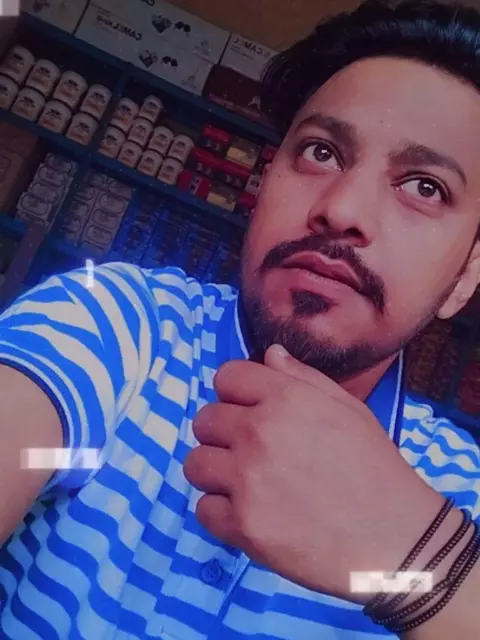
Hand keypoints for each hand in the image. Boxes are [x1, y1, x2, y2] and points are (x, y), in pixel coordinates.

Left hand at [184, 345, 443, 600]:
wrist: (395, 539)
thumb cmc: (376, 468)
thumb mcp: (349, 409)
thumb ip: (304, 377)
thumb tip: (270, 353)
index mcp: (286, 399)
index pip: (226, 376)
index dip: (235, 391)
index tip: (248, 408)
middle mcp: (258, 433)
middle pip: (205, 419)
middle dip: (223, 431)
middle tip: (249, 451)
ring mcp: (247, 481)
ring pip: (195, 463)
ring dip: (215, 471)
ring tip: (244, 483)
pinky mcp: (242, 526)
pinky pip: (203, 509)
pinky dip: (222, 512)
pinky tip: (249, 514)